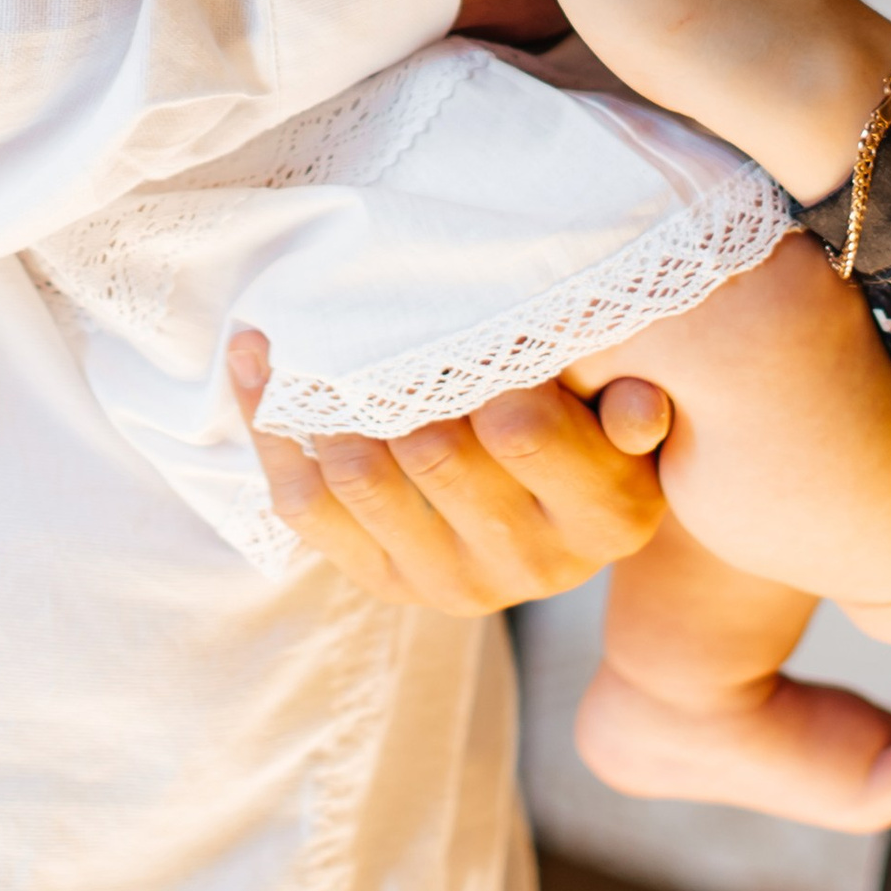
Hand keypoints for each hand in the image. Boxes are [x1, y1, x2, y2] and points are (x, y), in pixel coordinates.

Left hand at [230, 327, 669, 614]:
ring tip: (297, 327)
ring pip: (360, 478)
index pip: (525, 433)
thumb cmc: (598, 428)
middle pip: (434, 454)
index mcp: (606, 517)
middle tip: (361, 307)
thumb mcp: (631, 411)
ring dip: (322, 399)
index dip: (482, 366)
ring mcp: (450, 582)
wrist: (568, 516)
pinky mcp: (384, 581)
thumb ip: (629, 401)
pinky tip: (256, 364)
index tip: (453, 310)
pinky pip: (305, 507)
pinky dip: (270, 431)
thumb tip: (634, 405)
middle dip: (394, 375)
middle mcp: (531, 564)